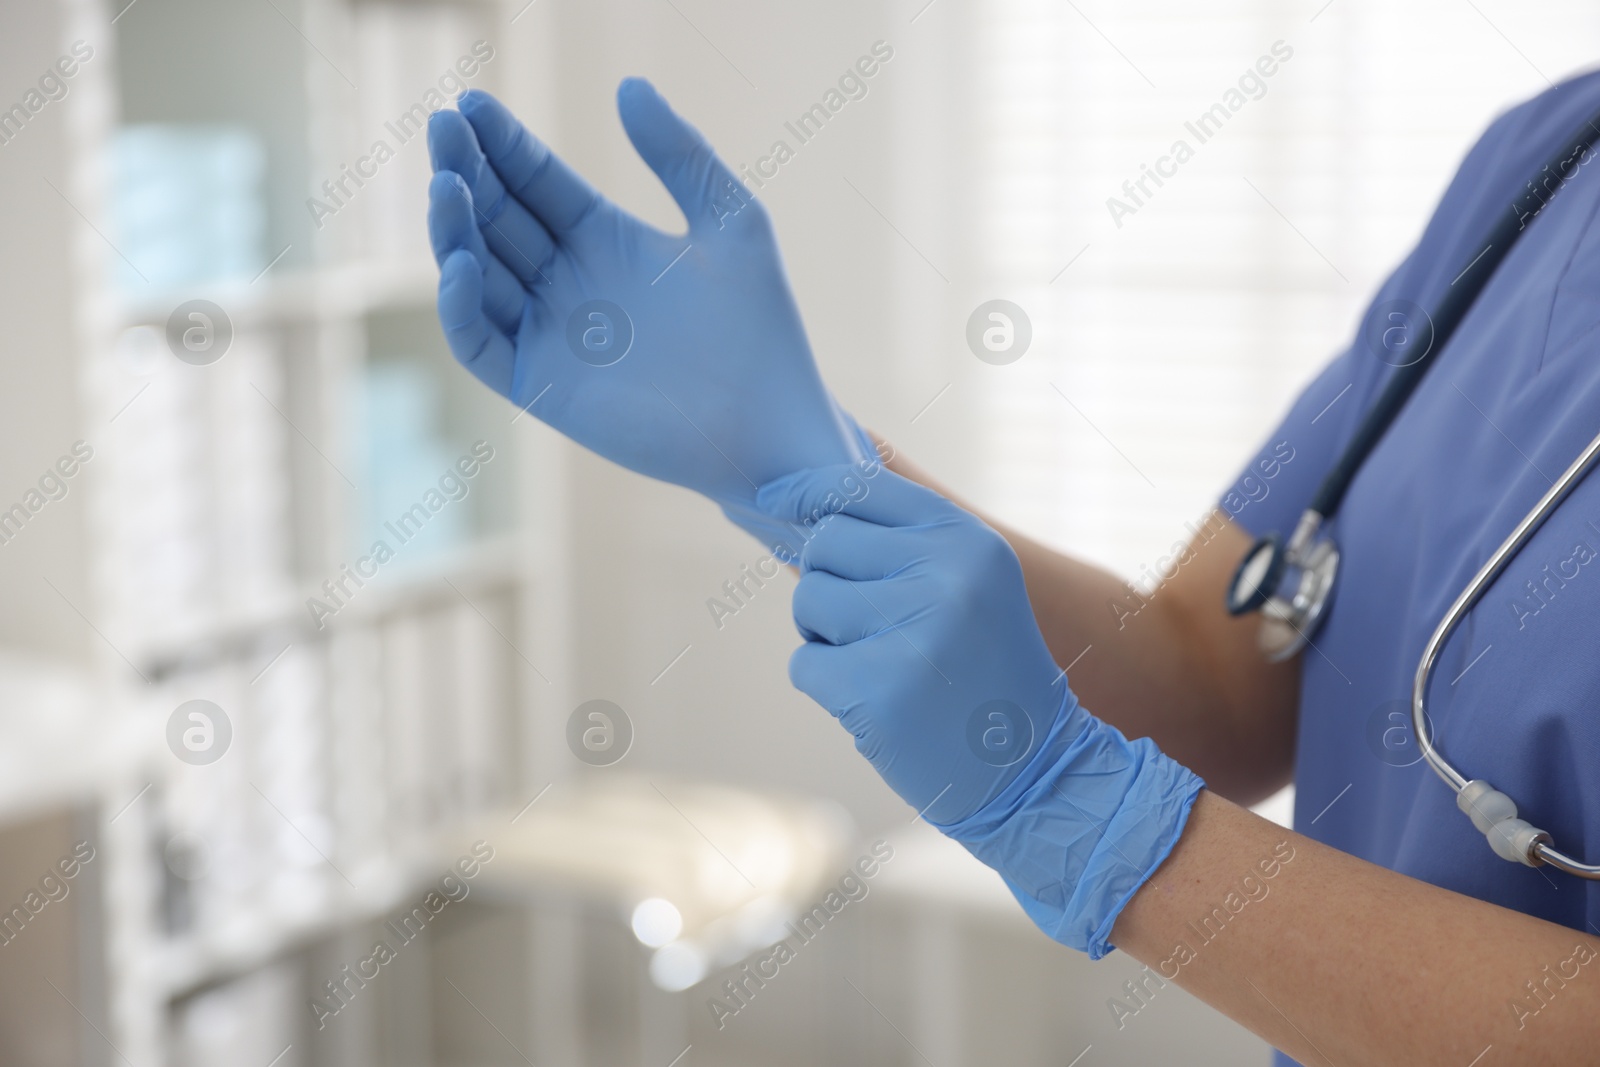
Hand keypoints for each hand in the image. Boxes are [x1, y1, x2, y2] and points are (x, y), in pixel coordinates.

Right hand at [425, 83, 871, 537]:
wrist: (772, 423)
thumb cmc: (762, 328)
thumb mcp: (729, 220)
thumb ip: (680, 154)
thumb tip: (628, 84)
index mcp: (603, 239)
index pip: (535, 180)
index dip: (502, 143)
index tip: (473, 103)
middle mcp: (566, 283)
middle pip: (495, 217)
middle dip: (465, 171)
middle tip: (443, 128)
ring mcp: (548, 335)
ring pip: (475, 273)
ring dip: (454, 229)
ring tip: (448, 185)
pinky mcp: (540, 385)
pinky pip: (479, 343)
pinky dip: (459, 306)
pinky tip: (461, 264)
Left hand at [758, 465, 1204, 956]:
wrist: (1033, 769)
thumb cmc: (984, 670)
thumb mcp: (972, 582)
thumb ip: (903, 539)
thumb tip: (798, 500)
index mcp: (967, 539)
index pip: (860, 485)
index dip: (810, 493)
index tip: (779, 500)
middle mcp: (944, 575)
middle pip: (824, 543)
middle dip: (827, 581)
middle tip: (869, 623)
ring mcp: (910, 632)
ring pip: (807, 601)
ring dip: (825, 636)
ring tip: (881, 661)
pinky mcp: (877, 690)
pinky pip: (805, 664)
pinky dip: (826, 686)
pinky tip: (877, 701)